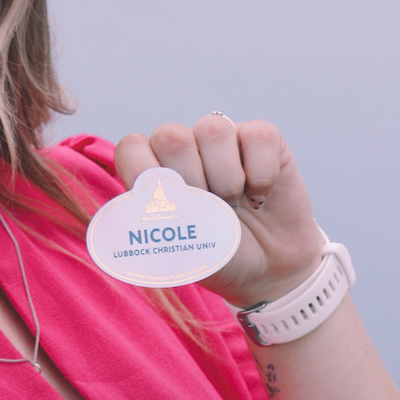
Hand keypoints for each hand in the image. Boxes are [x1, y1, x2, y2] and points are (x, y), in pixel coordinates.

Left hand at [114, 115, 323, 309]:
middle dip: (190, 181)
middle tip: (208, 211)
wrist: (267, 270)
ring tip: (233, 204)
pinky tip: (259, 195)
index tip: (171, 212)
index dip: (149, 178)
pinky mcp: (263, 138)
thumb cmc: (217, 255)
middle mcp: (186, 146)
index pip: (132, 147)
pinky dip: (262, 175)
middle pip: (170, 136)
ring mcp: (224, 138)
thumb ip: (157, 221)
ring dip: (226, 178)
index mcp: (156, 169)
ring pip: (213, 129)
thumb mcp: (180, 251)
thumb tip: (140, 197)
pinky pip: (258, 136)